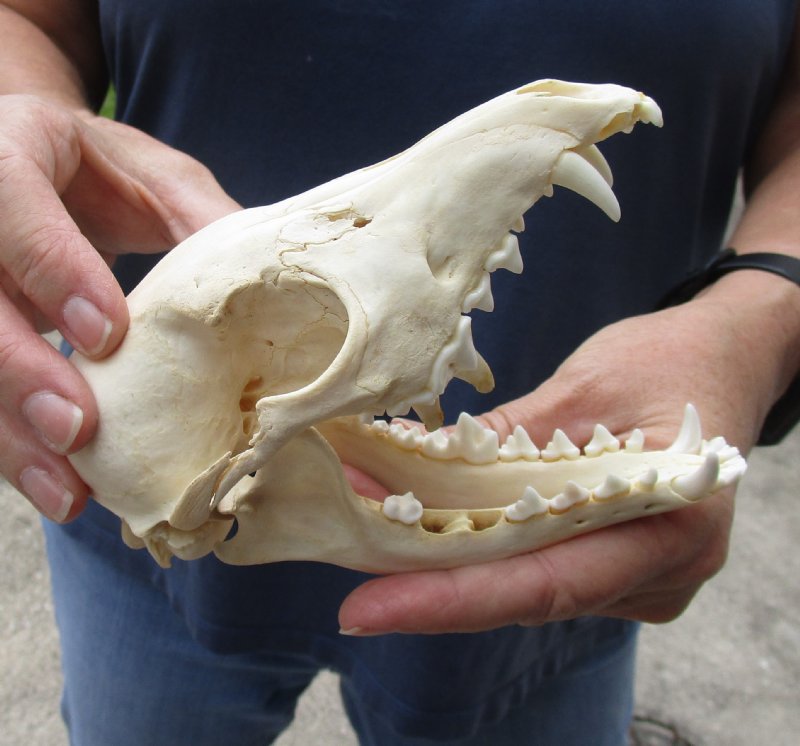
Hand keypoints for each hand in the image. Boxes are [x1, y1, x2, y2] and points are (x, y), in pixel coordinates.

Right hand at [0, 94, 238, 521]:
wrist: (45, 164)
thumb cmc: (106, 169)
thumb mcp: (160, 177)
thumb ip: (201, 219)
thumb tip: (267, 288)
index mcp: (12, 150)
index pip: (12, 206)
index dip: (54, 271)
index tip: (107, 336)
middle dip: (19, 370)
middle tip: (77, 432)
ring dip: (11, 433)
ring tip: (66, 493)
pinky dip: (15, 442)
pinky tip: (57, 483)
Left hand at [338, 299, 768, 633]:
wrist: (723, 361)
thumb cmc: (669, 361)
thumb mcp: (585, 386)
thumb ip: (506, 442)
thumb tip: (411, 467)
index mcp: (672, 524)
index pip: (545, 581)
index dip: (450, 600)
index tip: (365, 609)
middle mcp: (660, 572)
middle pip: (525, 592)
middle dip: (428, 580)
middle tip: (343, 560)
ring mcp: (639, 578)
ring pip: (525, 585)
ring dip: (445, 561)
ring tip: (366, 531)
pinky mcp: (614, 565)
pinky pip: (536, 566)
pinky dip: (478, 547)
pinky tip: (423, 524)